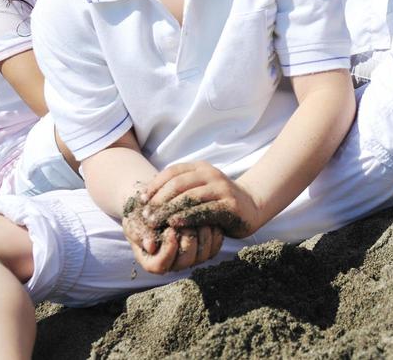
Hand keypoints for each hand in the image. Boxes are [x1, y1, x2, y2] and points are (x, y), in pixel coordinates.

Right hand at [121, 181, 224, 273]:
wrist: (157, 204)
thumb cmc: (141, 215)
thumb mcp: (134, 221)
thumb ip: (139, 233)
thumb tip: (149, 246)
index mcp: (153, 261)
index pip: (162, 265)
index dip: (167, 249)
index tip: (169, 229)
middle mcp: (173, 263)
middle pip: (185, 260)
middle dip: (187, 240)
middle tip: (185, 222)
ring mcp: (190, 256)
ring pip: (202, 254)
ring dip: (201, 234)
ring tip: (196, 217)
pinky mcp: (204, 247)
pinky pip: (214, 246)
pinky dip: (213, 232)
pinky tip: (207, 217)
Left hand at [140, 161, 263, 238]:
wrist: (252, 205)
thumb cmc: (219, 199)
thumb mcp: (200, 188)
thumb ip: (181, 190)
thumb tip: (149, 199)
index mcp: (201, 168)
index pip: (172, 172)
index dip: (155, 185)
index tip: (141, 199)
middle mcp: (211, 175)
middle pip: (178, 184)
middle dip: (158, 199)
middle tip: (145, 214)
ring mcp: (221, 189)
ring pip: (189, 197)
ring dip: (169, 209)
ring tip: (155, 221)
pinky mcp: (229, 205)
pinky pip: (204, 210)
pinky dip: (187, 217)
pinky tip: (175, 224)